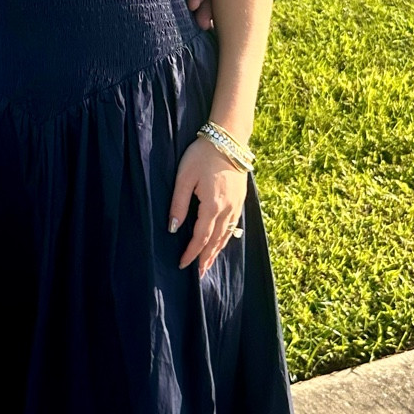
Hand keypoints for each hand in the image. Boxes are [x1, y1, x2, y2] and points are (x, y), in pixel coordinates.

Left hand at [169, 137, 247, 272]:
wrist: (228, 139)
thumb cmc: (202, 156)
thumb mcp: (184, 177)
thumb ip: (178, 204)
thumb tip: (173, 229)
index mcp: (212, 206)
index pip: (200, 238)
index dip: (191, 253)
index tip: (182, 264)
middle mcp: (228, 210)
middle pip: (215, 241)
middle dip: (205, 258)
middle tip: (198, 274)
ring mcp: (237, 206)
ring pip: (227, 236)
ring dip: (216, 251)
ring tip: (208, 264)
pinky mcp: (241, 200)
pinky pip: (234, 226)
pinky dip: (226, 239)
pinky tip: (222, 242)